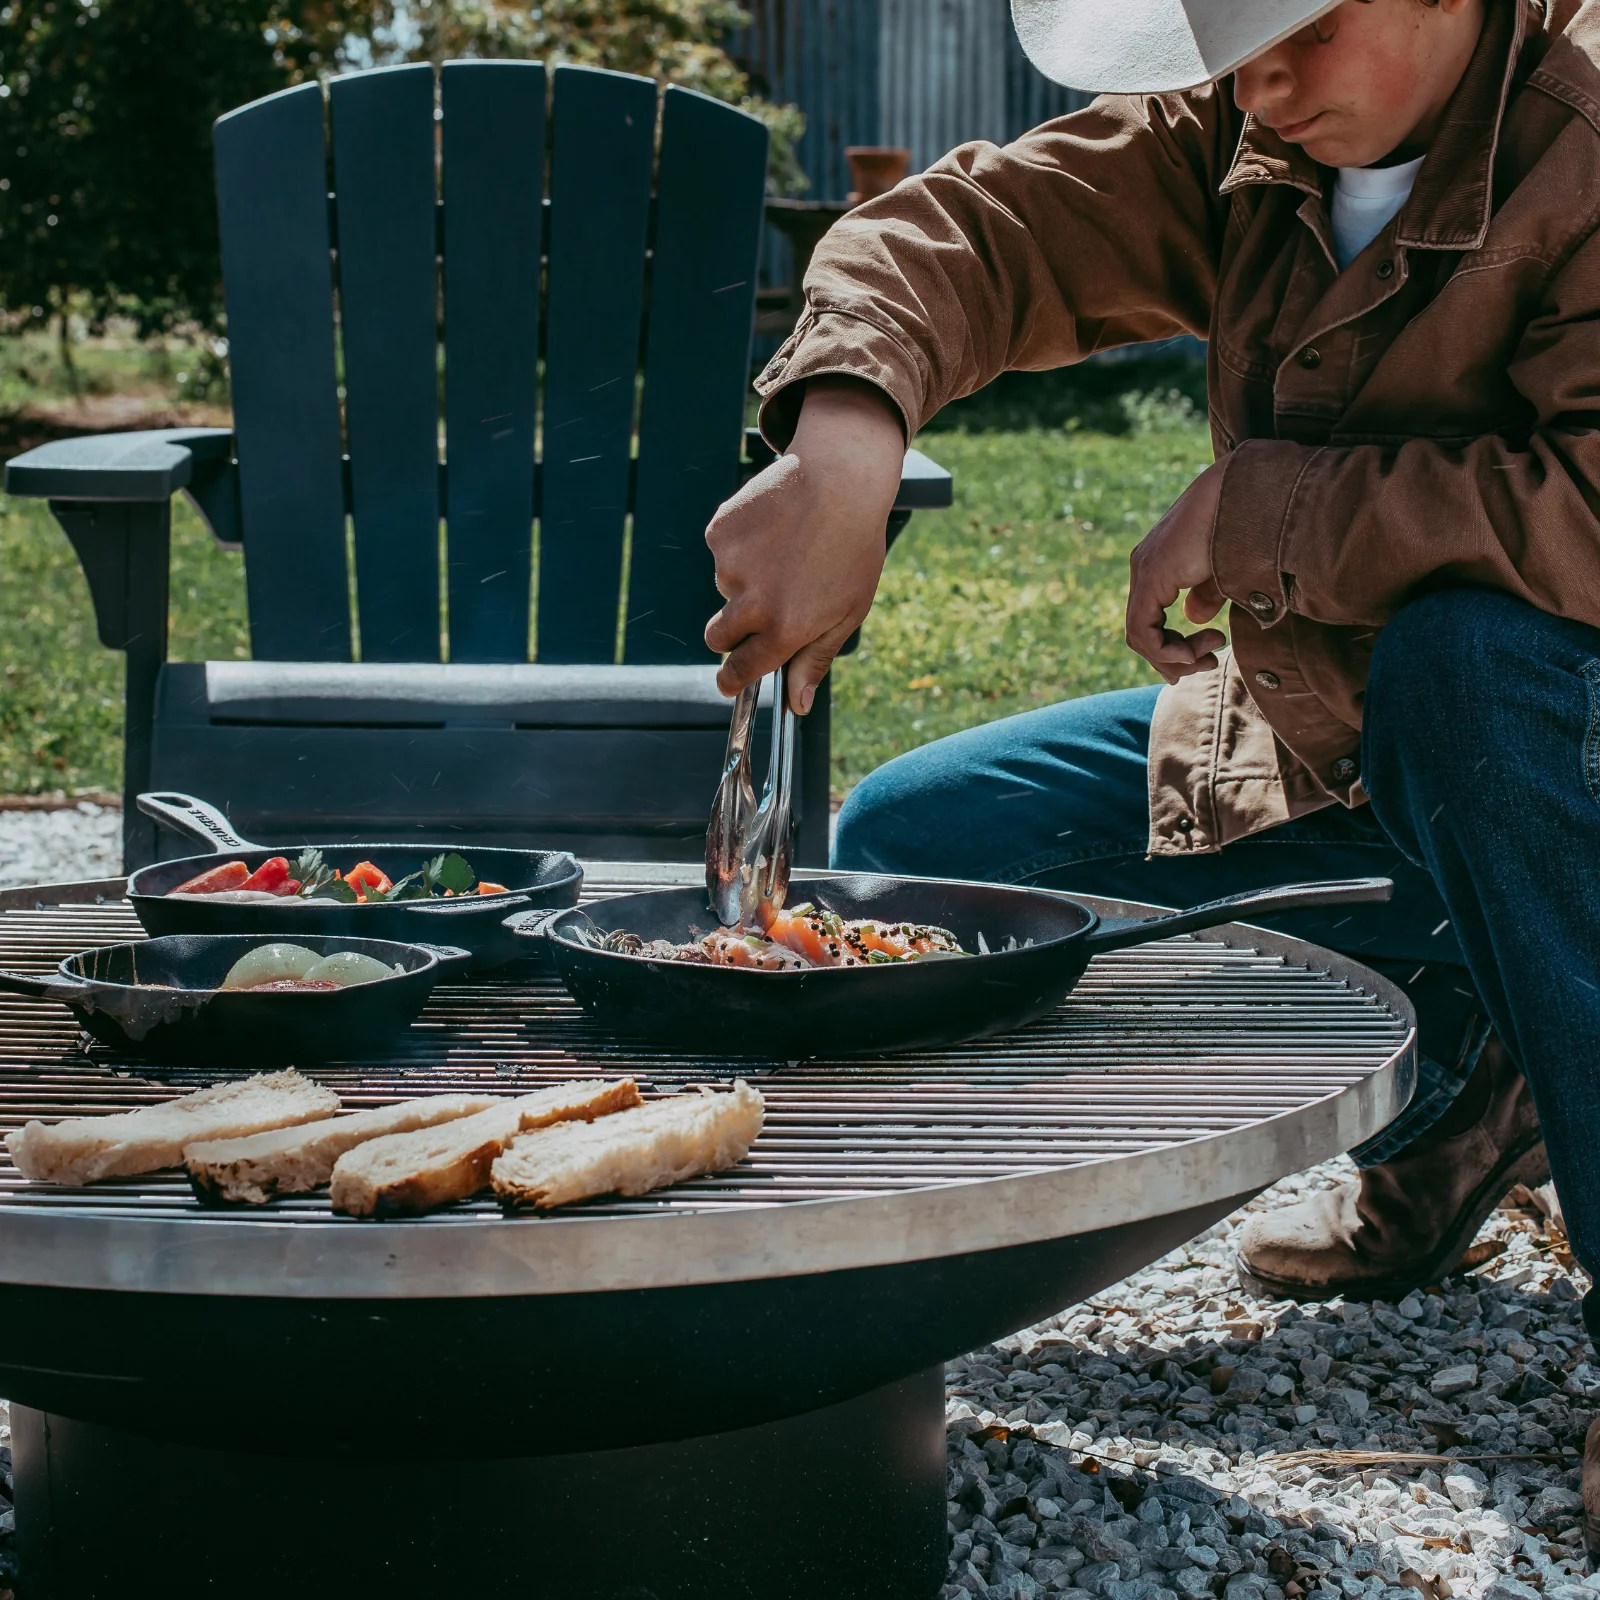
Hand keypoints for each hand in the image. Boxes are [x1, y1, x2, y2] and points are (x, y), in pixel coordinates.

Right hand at [705, 378, 903, 713]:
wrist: (841, 479)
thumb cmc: (853, 549)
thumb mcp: (846, 612)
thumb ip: (815, 660)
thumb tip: (798, 705)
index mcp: (783, 630)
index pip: (740, 671)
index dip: (731, 681)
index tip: (728, 682)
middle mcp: (751, 603)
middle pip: (717, 636)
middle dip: (731, 632)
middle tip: (763, 605)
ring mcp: (731, 566)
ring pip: (724, 587)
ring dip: (746, 577)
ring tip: (787, 550)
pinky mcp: (720, 532)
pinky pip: (722, 550)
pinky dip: (741, 544)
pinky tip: (774, 527)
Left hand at [1125, 461, 1228, 684]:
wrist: (1242, 492)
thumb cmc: (1241, 525)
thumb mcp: (1221, 571)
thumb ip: (1205, 594)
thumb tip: (1194, 618)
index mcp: (1157, 566)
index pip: (1150, 621)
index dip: (1174, 649)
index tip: (1209, 655)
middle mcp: (1143, 569)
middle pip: (1143, 633)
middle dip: (1175, 658)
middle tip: (1210, 663)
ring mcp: (1143, 572)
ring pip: (1140, 637)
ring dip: (1175, 658)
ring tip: (1211, 655)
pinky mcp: (1150, 577)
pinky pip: (1142, 631)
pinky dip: (1166, 651)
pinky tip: (1194, 652)